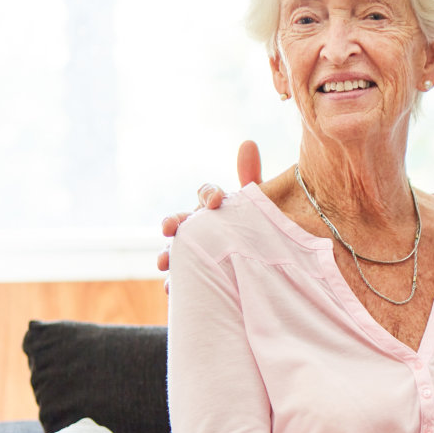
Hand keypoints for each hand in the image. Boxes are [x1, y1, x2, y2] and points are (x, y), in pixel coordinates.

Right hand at [157, 140, 263, 279]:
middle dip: (174, 223)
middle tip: (170, 228)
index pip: (208, 194)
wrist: (269, 268)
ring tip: (163, 262)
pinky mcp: (198, 276)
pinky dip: (174, 283)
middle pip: (183, 222)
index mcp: (218, 207)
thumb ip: (252, 177)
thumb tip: (246, 143)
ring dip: (168, 255)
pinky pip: (183, 279)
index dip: (209, 195)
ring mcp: (197, 252)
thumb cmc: (262, 230)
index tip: (217, 201)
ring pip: (177, 251)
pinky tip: (170, 289)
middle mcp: (202, 227)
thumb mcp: (260, 207)